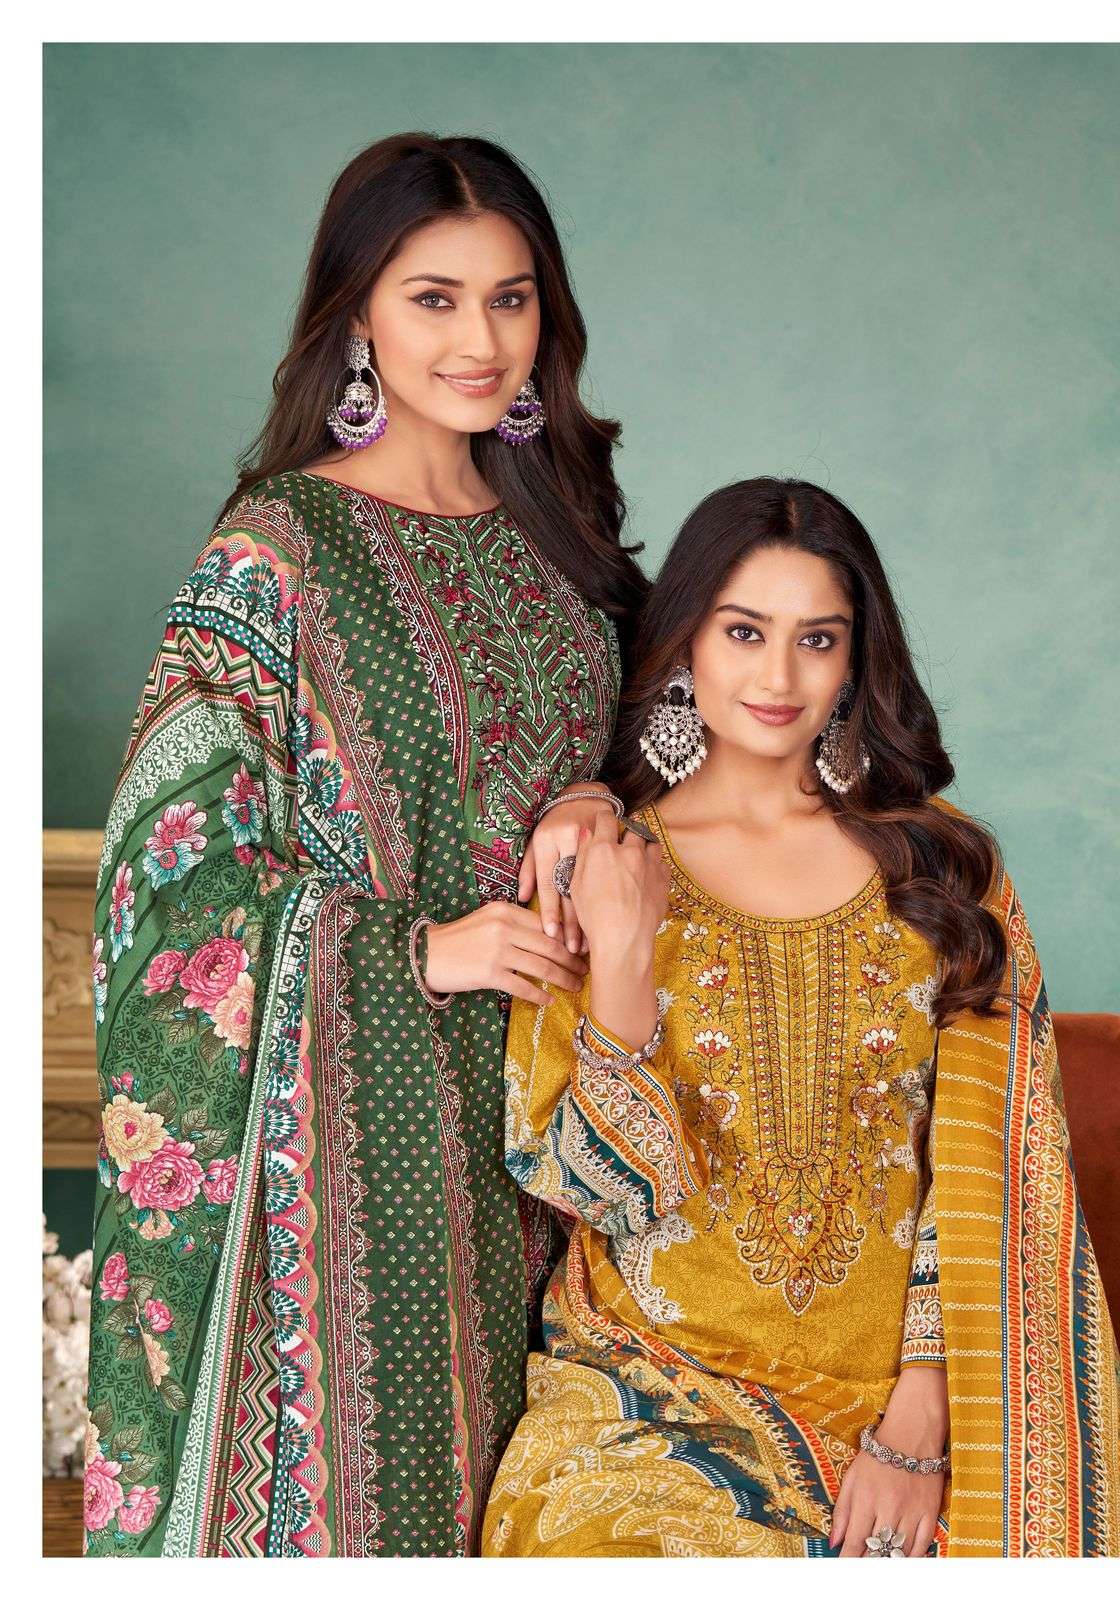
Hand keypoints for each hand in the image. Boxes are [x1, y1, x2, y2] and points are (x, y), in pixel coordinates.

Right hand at [423, 901, 588, 1007]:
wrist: (425, 954)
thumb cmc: (458, 939)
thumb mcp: (487, 920)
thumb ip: (515, 924)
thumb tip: (550, 938)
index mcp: (505, 910)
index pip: (546, 924)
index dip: (569, 939)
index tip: (583, 949)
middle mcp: (503, 928)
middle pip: (550, 946)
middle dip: (572, 961)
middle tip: (587, 971)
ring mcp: (497, 951)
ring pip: (542, 967)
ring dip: (563, 979)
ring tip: (576, 986)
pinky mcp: (489, 974)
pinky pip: (523, 986)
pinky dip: (540, 995)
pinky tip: (550, 1000)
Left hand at [517, 782, 617, 955]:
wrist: (584, 796)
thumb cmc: (554, 825)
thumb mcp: (536, 843)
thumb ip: (528, 869)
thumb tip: (521, 897)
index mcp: (546, 840)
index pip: (548, 881)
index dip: (549, 910)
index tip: (552, 934)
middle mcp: (568, 838)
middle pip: (570, 888)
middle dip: (573, 922)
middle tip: (573, 948)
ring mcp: (593, 837)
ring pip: (592, 884)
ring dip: (592, 915)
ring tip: (591, 940)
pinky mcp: (612, 838)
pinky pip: (607, 871)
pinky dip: (606, 895)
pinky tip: (608, 916)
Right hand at [569, 806, 669, 970]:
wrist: (624, 939)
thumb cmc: (595, 916)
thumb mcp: (576, 885)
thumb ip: (583, 855)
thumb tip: (586, 833)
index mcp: (603, 850)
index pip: (606, 819)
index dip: (604, 818)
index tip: (604, 820)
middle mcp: (629, 851)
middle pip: (633, 828)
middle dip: (627, 831)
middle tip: (621, 842)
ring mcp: (649, 864)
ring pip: (651, 843)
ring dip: (645, 845)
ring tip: (637, 857)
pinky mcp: (663, 879)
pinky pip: (661, 863)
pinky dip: (655, 865)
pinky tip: (646, 875)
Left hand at [829, 1370, 947, 1557]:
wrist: (911, 1434)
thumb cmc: (877, 1456)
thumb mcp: (852, 1477)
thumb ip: (842, 1511)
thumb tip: (834, 1542)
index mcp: (866, 1499)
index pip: (856, 1542)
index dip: (849, 1560)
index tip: (844, 1571)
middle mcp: (889, 1508)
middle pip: (878, 1551)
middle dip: (868, 1564)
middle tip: (861, 1571)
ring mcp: (911, 1512)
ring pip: (900, 1552)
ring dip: (889, 1562)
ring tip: (880, 1566)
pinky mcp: (930, 1513)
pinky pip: (922, 1546)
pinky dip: (912, 1558)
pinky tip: (903, 1561)